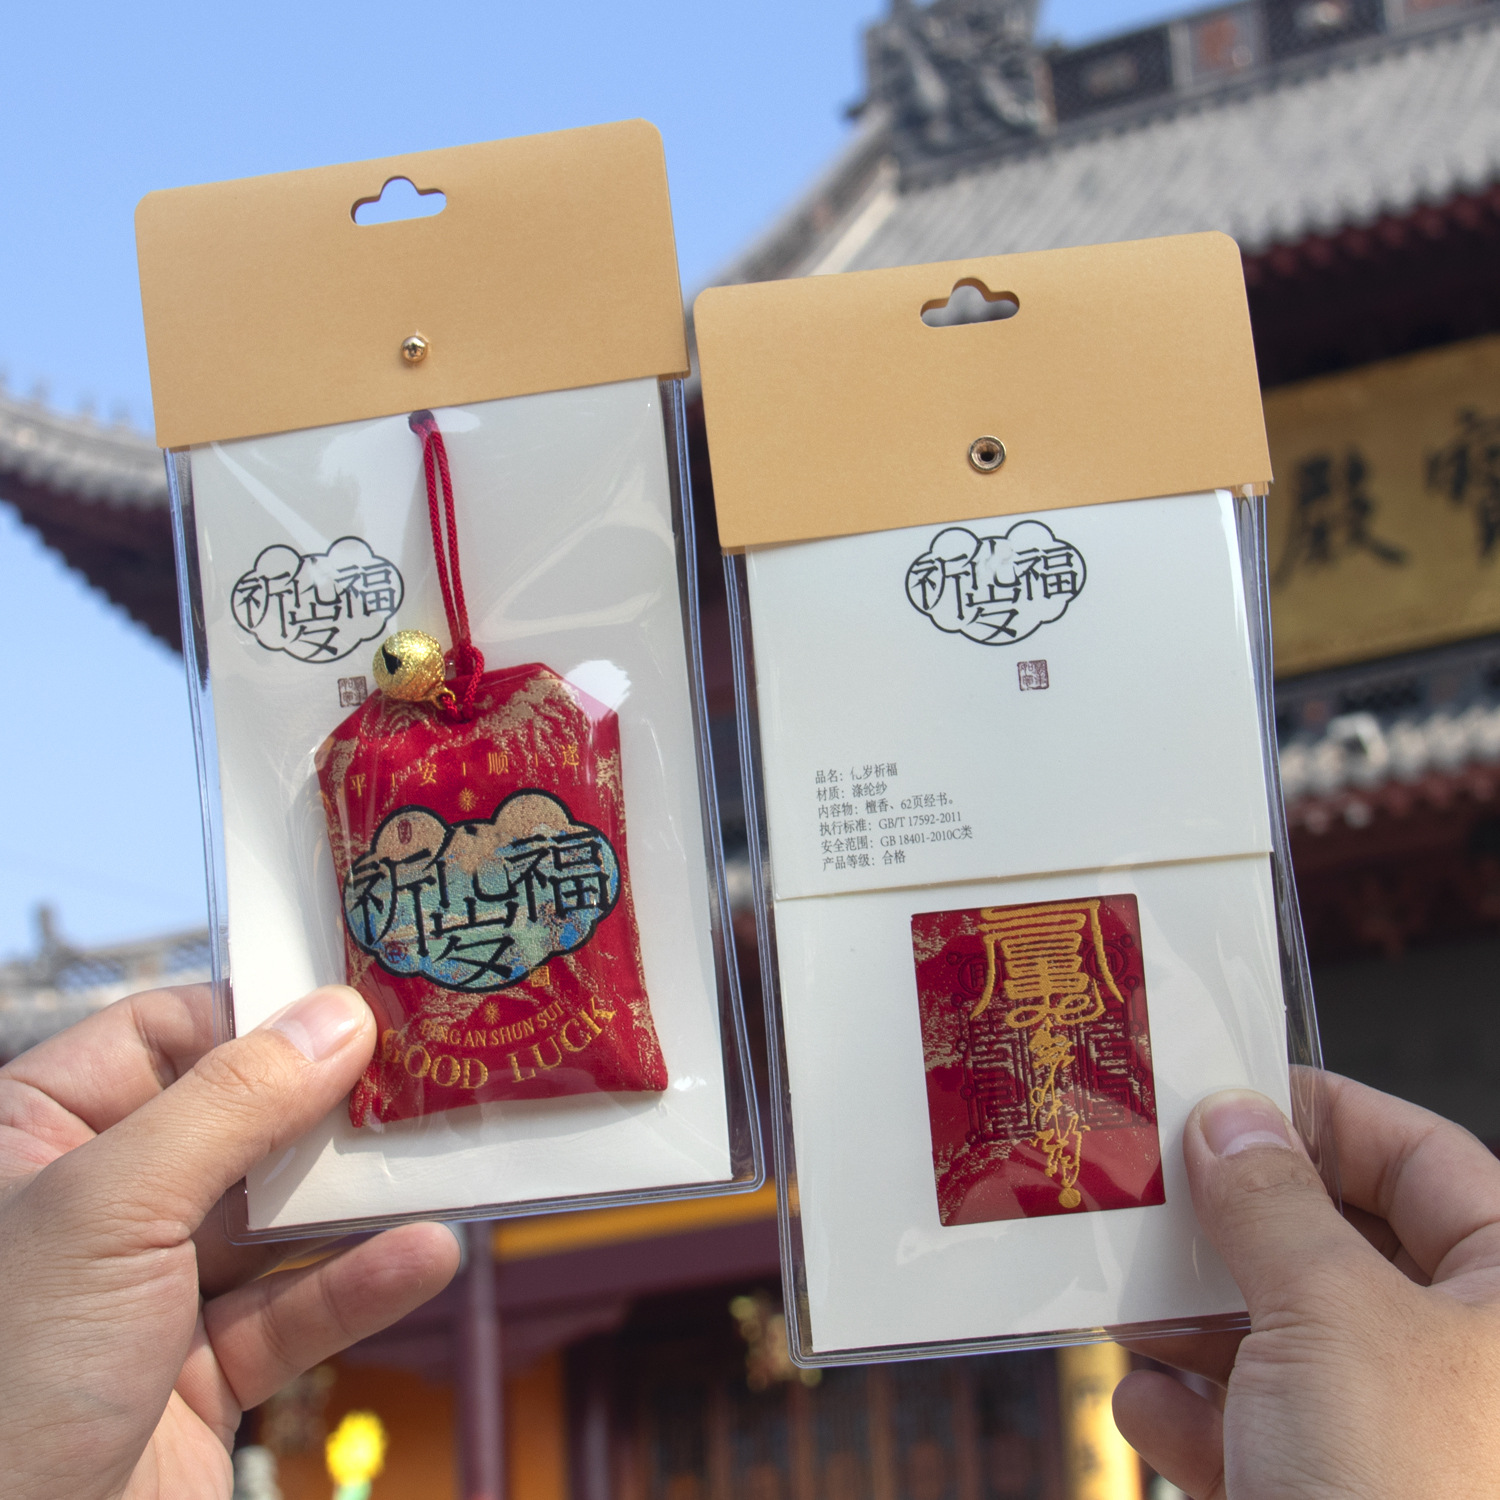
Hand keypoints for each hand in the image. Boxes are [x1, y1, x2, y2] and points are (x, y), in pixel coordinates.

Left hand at [0, 983, 460, 1498]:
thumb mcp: (109, 1211)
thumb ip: (230, 1105)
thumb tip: (337, 1018)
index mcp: (35, 1139)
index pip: (162, 1034)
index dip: (256, 1013)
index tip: (355, 1000)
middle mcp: (97, 1206)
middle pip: (239, 1119)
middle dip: (329, 1103)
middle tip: (425, 1070)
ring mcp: (150, 1292)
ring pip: (279, 1217)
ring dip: (360, 1196)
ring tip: (446, 1157)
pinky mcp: (201, 1374)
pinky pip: (294, 1311)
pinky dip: (361, 1285)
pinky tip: (424, 1254)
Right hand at [1114, 1074, 1499, 1497]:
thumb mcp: (1328, 1317)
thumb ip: (1271, 1200)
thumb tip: (1231, 1119)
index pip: (1422, 1157)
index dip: (1320, 1113)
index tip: (1226, 1092)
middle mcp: (1471, 1366)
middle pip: (1341, 1248)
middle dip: (1237, 1228)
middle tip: (1154, 1194)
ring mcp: (1408, 1442)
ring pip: (1292, 1341)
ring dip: (1201, 1321)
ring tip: (1132, 1301)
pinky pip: (1269, 1432)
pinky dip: (1202, 1412)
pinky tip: (1150, 1406)